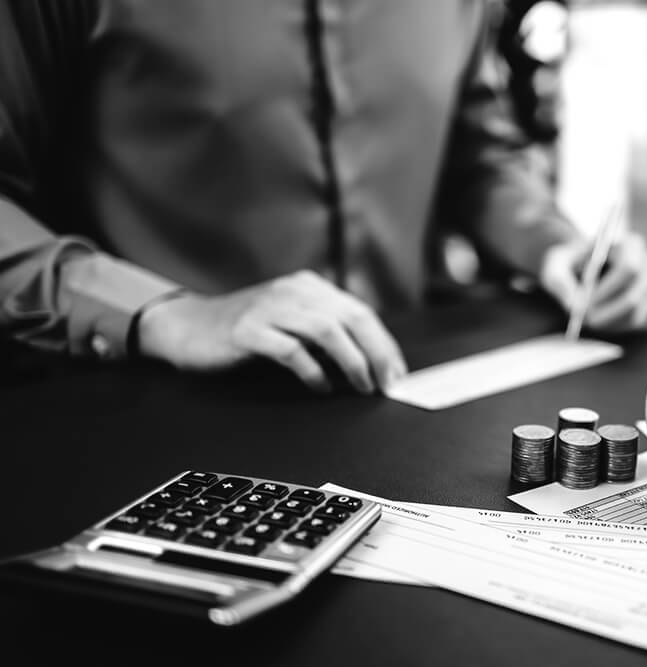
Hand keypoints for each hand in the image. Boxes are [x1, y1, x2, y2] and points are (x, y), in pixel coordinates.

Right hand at [137, 270, 407, 393]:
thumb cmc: (245, 330)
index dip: (384, 343)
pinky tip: (320, 386)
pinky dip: (312, 370)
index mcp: (308, 287)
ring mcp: (270, 308)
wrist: (186, 326)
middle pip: (350, 319)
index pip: (360, 312)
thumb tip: (370, 361)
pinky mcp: (248, 330)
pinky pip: (291, 350)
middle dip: (376, 353)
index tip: (396, 372)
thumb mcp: (290, 322)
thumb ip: (326, 333)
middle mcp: (293, 292)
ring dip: (351, 362)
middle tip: (386, 383)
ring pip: (326, 330)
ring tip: (361, 386)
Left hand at [540, 232, 646, 332]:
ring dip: (610, 323)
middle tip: (584, 320)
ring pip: (637, 314)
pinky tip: (602, 319)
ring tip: (589, 319)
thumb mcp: (557, 265)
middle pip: (635, 297)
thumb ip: (561, 282)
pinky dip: (617, 326)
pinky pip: (639, 322)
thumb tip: (575, 307)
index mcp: (628, 243)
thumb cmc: (571, 261)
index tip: (584, 305)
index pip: (629, 269)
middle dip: (606, 314)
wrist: (585, 263)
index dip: (607, 291)